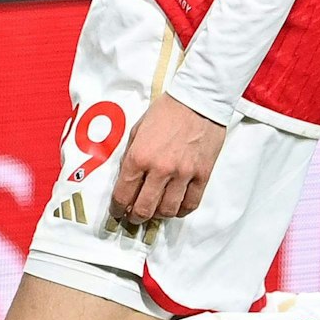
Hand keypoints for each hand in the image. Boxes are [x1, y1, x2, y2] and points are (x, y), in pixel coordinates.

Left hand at [109, 93, 226, 225]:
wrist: (198, 101)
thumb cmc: (165, 111)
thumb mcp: (138, 129)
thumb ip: (131, 155)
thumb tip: (126, 179)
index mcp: (139, 156)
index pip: (123, 194)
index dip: (118, 208)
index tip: (118, 211)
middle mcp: (160, 169)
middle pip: (144, 209)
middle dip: (135, 217)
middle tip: (134, 217)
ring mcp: (183, 174)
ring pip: (168, 210)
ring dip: (158, 215)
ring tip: (154, 212)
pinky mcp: (202, 175)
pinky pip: (191, 204)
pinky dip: (181, 210)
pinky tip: (175, 207)